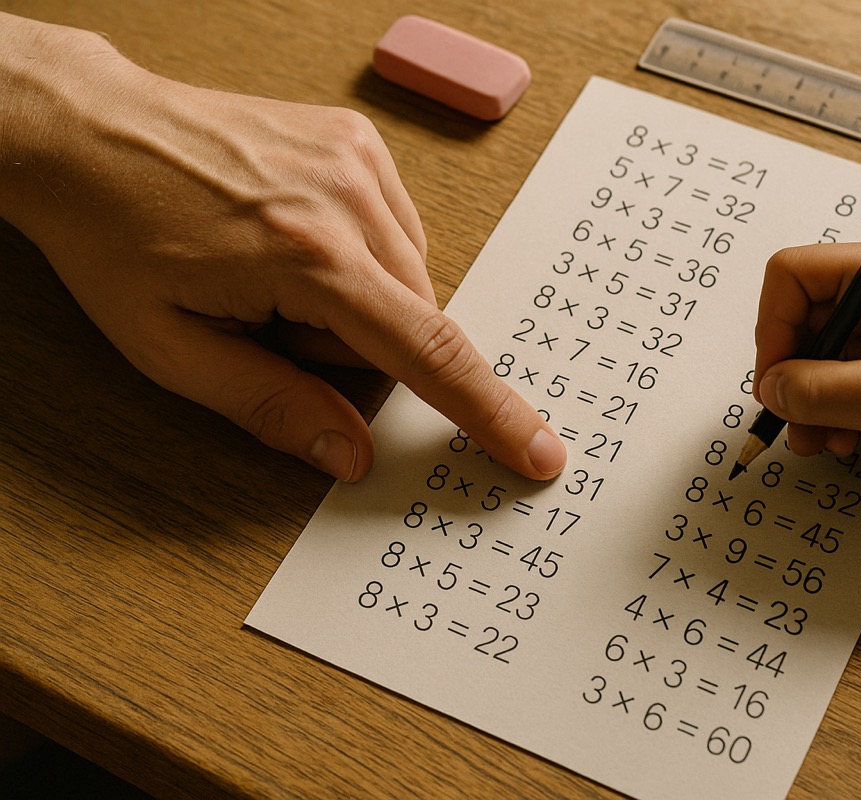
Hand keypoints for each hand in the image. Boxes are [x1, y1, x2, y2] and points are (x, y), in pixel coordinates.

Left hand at [0, 15, 565, 482]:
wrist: (90, 132)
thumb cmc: (115, 235)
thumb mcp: (172, 349)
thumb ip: (271, 406)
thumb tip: (349, 454)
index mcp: (306, 257)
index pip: (426, 352)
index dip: (487, 411)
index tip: (536, 449)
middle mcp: (348, 198)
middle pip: (414, 320)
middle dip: (359, 348)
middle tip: (272, 326)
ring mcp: (358, 160)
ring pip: (410, 278)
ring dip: (359, 302)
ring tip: (275, 277)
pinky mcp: (358, 142)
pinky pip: (399, 233)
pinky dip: (361, 259)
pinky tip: (296, 243)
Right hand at [753, 242, 860, 499]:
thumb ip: (816, 390)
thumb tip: (770, 389)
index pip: (793, 274)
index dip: (773, 325)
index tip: (774, 376)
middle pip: (800, 318)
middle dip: (790, 373)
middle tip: (790, 417)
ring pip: (815, 353)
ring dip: (808, 400)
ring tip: (816, 441)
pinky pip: (838, 376)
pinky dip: (831, 408)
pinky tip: (842, 438)